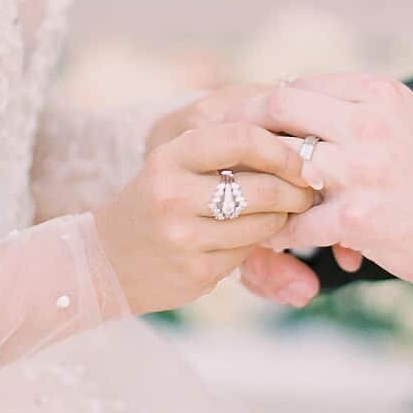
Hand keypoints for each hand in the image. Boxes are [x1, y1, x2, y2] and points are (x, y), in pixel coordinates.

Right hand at [150, 87, 363, 300]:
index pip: (243, 139)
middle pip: (262, 188)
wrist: (105, 261)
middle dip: (297, 191)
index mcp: (170, 156)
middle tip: (308, 193)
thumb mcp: (175, 164)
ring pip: (263, 224)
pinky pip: (249, 253)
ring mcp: (183, 237)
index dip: (285, 150)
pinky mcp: (195, 273)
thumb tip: (299, 145)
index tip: (306, 162)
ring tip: (283, 214)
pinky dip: (259, 244)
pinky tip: (249, 238)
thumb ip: (224, 151)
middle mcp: (172, 195)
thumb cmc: (156, 202)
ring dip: (283, 220)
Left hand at [221, 75, 412, 288]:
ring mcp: (359, 169)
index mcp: (381, 94)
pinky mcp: (354, 217)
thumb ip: (369, 109)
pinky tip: (272, 240)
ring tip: (246, 195)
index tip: (254, 122)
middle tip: (233, 148)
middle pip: (280, 106)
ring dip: (260, 181)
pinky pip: (295, 222)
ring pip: (280, 163)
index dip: (271, 103)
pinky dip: (279, 234)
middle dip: (250, 126)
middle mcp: (367, 123)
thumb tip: (320, 102)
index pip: (304, 84)